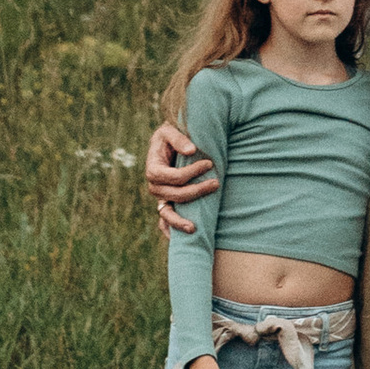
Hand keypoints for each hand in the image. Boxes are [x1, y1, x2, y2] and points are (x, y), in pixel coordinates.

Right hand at [146, 119, 218, 241]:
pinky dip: (171, 230)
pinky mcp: (167, 203)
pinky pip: (165, 221)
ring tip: (195, 228)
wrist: (168, 143)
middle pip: (173, 195)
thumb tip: (192, 151)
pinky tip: (185, 238)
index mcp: (153, 169)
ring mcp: (160, 197)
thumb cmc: (169, 135)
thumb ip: (178, 138)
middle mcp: (154, 186)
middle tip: (215, 183)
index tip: (209, 163)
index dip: (190, 173)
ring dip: (180, 221)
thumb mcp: (169, 130)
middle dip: (195, 191)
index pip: (172, 177)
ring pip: (167, 213)